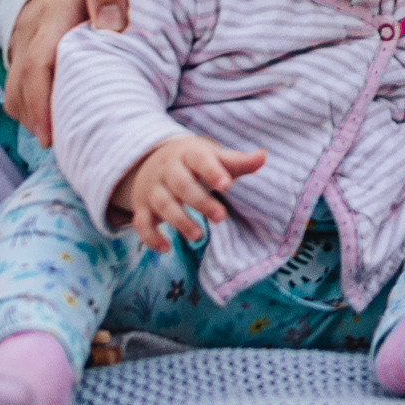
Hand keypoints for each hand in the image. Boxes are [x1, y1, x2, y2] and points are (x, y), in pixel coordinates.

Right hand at [5, 0, 132, 145]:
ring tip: (60, 141)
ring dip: (31, 115)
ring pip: (16, 88)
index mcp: (52, 16)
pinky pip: (20, 83)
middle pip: (20, 85)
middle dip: (34, 119)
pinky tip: (55, 121)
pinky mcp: (25, 49)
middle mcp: (30, 33)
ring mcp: (23, 41)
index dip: (40, 103)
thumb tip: (108, 25)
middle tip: (59, 149)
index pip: (38, 65)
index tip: (50, 133)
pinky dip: (32, 104)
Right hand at [116, 134, 266, 252]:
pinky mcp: (143, 207)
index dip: (213, 172)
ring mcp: (153, 189)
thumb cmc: (197, 163)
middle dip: (201, 202)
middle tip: (221, 218)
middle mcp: (168, 171)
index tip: (227, 185)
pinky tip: (166, 248)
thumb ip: (238, 161)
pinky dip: (150, 237)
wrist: (156, 161)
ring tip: (198, 236)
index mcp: (189, 155)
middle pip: (182, 185)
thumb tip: (263, 156)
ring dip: (179, 221)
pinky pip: (141, 223)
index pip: (201, 160)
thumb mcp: (215, 158)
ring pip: (163, 204)